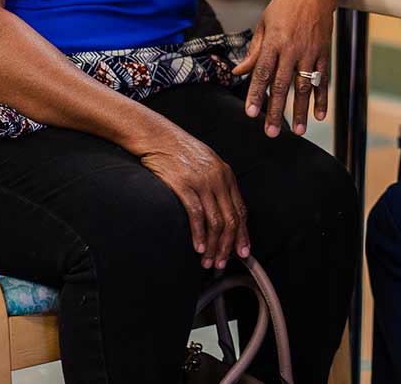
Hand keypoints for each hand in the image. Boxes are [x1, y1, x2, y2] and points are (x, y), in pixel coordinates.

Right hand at [136, 125, 250, 269]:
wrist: (157, 136)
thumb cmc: (179, 151)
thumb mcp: (206, 163)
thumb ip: (217, 184)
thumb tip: (222, 210)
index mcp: (226, 175)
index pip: (240, 210)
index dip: (242, 234)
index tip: (242, 252)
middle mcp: (218, 179)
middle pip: (230, 219)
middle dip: (229, 246)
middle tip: (223, 263)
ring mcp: (202, 182)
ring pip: (215, 221)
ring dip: (214, 245)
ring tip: (208, 261)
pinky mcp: (184, 185)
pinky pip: (196, 215)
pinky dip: (199, 234)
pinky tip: (198, 247)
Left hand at [237, 0, 336, 137]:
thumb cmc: (286, 3)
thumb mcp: (264, 22)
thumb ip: (254, 50)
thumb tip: (239, 71)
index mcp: (273, 40)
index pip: (261, 73)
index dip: (255, 94)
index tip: (252, 114)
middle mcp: (291, 48)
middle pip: (281, 85)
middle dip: (276, 110)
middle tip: (271, 132)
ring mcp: (310, 51)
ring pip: (304, 86)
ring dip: (301, 110)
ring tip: (298, 131)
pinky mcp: (324, 52)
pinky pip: (322, 79)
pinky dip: (322, 97)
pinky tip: (319, 114)